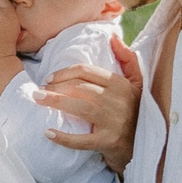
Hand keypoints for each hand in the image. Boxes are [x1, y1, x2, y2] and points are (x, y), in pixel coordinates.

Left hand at [36, 34, 140, 174]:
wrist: (143, 146)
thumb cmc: (135, 111)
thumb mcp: (137, 83)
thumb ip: (127, 58)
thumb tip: (113, 36)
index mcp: (121, 84)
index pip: (86, 72)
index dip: (64, 73)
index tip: (49, 78)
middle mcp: (119, 101)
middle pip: (80, 88)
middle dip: (55, 87)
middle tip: (38, 91)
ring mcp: (114, 122)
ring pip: (80, 108)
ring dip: (55, 103)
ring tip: (38, 101)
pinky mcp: (109, 142)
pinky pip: (82, 140)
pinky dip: (64, 138)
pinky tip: (48, 133)